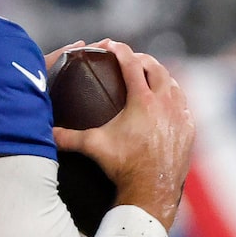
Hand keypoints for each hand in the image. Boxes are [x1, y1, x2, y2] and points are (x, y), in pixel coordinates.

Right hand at [51, 41, 191, 224]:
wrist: (152, 191)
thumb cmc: (124, 167)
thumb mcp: (93, 146)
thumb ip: (67, 136)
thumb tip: (46, 132)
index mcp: (143, 101)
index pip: (131, 64)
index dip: (119, 50)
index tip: (109, 45)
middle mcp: (166, 104)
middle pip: (156, 69)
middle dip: (142, 60)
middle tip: (130, 60)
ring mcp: (181, 116)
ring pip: (174, 85)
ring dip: (161, 77)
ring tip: (149, 77)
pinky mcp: (189, 130)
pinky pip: (184, 105)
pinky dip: (174, 98)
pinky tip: (167, 102)